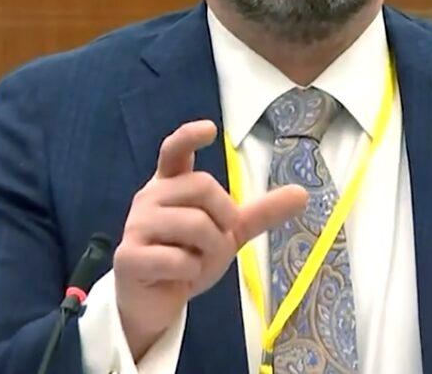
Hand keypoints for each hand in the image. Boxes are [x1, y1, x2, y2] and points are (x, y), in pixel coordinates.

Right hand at [113, 120, 307, 360]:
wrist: (155, 302)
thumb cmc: (188, 257)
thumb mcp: (229, 232)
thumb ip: (260, 212)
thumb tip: (303, 193)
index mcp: (170, 185)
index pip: (174, 150)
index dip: (189, 136)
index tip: (209, 129)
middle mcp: (149, 197)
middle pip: (204, 186)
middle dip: (223, 219)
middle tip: (214, 243)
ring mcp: (135, 225)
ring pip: (194, 224)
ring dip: (209, 251)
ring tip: (195, 262)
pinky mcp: (128, 256)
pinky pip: (177, 259)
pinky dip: (189, 272)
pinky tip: (177, 277)